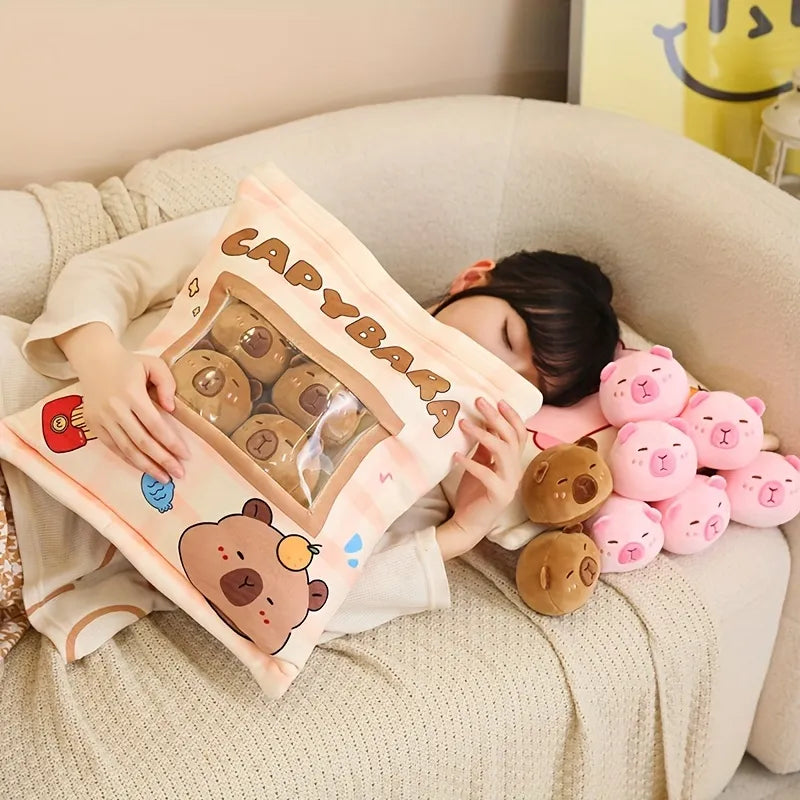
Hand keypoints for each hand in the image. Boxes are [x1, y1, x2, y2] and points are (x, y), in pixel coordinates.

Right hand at [56, 323, 189, 481]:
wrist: (94, 359)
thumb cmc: (129, 363)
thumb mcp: (154, 364)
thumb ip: (167, 383)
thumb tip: (172, 409)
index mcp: (131, 393)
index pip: (155, 424)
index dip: (171, 442)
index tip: (185, 455)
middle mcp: (115, 408)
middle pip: (142, 441)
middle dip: (162, 460)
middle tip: (179, 473)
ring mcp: (101, 418)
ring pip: (126, 448)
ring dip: (146, 466)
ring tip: (163, 477)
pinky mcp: (92, 424)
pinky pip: (113, 447)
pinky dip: (128, 459)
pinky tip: (143, 467)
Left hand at [436, 397, 527, 559]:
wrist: (468, 525)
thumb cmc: (473, 493)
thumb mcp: (479, 463)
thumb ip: (483, 446)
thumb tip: (480, 419)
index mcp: (512, 462)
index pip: (519, 434)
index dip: (511, 416)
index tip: (497, 400)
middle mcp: (515, 471)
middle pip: (512, 438)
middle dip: (496, 417)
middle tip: (479, 401)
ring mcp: (509, 484)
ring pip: (504, 452)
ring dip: (483, 435)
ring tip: (463, 424)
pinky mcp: (498, 496)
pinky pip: (487, 474)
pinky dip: (471, 463)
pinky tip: (455, 456)